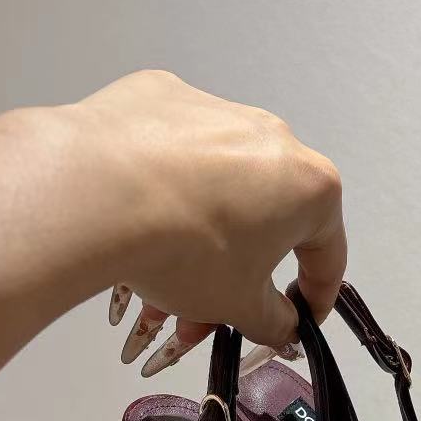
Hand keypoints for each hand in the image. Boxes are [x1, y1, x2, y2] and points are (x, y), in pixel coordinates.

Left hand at [81, 71, 344, 374]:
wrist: (93, 193)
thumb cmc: (183, 249)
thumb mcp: (237, 305)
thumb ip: (273, 321)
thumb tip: (282, 325)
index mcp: (309, 187)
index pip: (326, 253)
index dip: (317, 295)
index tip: (301, 318)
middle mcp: (273, 137)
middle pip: (270, 211)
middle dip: (248, 260)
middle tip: (220, 296)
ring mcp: (217, 108)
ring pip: (222, 176)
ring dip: (206, 221)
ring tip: (167, 259)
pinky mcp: (162, 94)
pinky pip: (174, 146)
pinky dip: (164, 178)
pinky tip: (137, 207)